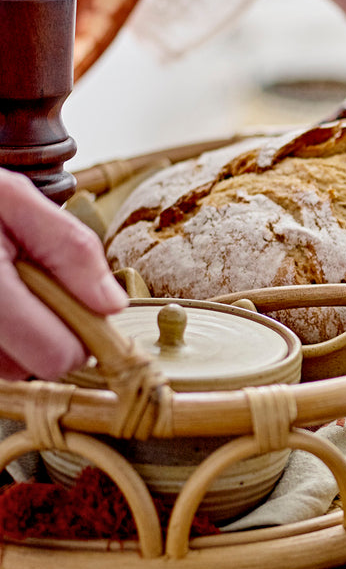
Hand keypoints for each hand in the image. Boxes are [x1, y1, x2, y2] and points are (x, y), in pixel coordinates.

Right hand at [0, 170, 126, 380]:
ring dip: (24, 334)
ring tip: (13, 286)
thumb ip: (69, 248)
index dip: (80, 332)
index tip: (79, 299)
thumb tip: (111, 305)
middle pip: (36, 368)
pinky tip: (2, 296)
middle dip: (54, 333)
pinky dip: (4, 332)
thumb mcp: (18, 200)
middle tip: (45, 288)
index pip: (56, 355)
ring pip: (11, 367)